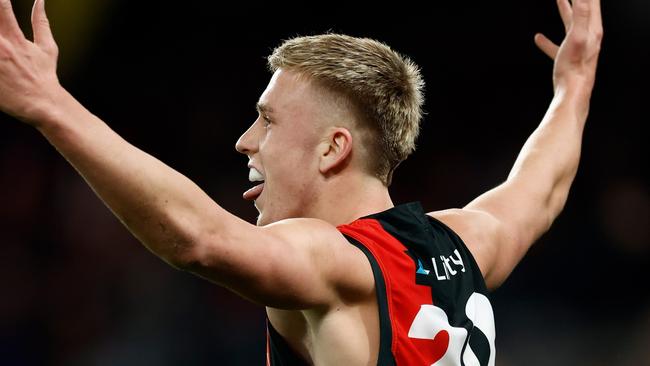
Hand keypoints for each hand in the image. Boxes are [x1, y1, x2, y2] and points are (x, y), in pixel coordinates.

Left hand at [0, 0, 60, 125]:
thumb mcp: (47, 48)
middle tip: (0, 37)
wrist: (43, 104)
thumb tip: (40, 1)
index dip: (1, 2)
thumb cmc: (44, 76)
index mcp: (14, 38)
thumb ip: (41, 22)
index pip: (2, 7)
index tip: (1, 3)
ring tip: (1, 48)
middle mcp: (1, 47)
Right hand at [534, 0, 602, 92]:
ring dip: (565, 11)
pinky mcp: (567, 59)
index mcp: (592, 29)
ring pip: (571, 24)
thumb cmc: (575, 66)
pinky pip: (557, 45)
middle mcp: (588, 37)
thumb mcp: (578, 36)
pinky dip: (548, 40)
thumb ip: (581, 14)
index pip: (592, 4)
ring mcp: (577, 48)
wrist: (572, 92)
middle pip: (584, 10)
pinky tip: (538, 38)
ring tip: (559, 1)